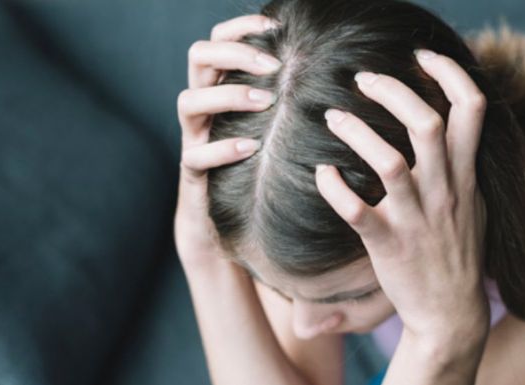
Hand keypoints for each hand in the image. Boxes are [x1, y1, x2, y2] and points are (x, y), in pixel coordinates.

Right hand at [174, 14, 281, 267]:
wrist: (224, 227)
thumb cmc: (259, 170)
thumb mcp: (274, 129)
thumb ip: (288, 103)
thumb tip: (336, 78)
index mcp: (220, 89)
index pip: (217, 41)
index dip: (240, 27)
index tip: (275, 25)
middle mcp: (202, 109)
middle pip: (197, 57)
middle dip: (234, 53)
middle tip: (272, 65)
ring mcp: (193, 139)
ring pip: (188, 101)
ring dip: (229, 94)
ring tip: (267, 101)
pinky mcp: (193, 175)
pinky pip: (195, 156)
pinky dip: (222, 149)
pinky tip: (251, 148)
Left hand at [315, 49, 489, 349]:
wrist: (451, 314)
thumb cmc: (457, 253)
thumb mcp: (474, 202)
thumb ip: (463, 163)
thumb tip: (452, 125)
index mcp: (465, 176)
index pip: (472, 109)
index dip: (449, 73)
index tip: (421, 56)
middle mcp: (445, 191)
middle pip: (426, 123)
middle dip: (392, 91)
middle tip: (362, 79)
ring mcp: (417, 219)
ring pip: (389, 162)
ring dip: (356, 132)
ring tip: (332, 116)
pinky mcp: (389, 245)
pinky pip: (357, 211)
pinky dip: (334, 188)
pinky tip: (321, 173)